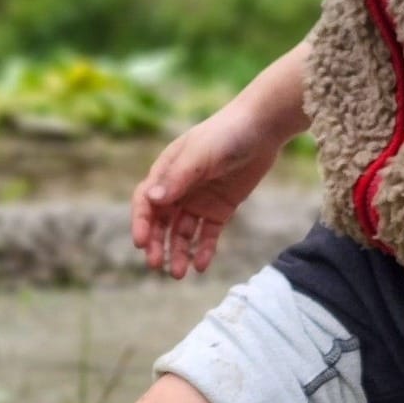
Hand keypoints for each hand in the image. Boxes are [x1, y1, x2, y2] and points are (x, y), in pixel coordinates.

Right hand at [131, 103, 288, 278]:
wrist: (262, 128)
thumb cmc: (226, 134)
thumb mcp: (200, 155)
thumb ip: (177, 178)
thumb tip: (152, 200)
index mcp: (166, 172)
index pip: (146, 202)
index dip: (141, 223)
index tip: (142, 243)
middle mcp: (179, 189)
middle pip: (161, 222)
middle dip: (157, 244)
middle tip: (157, 266)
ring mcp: (199, 200)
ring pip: (182, 232)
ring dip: (178, 252)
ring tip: (179, 273)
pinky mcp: (220, 210)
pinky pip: (207, 234)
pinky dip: (203, 250)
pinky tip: (201, 265)